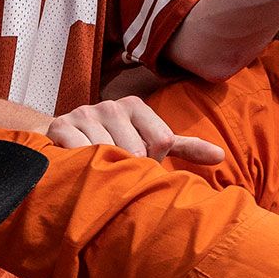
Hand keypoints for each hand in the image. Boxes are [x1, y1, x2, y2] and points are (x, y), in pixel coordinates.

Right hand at [46, 96, 225, 165]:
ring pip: (109, 155)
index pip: (161, 141)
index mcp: (135, 106)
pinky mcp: (61, 126)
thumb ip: (184, 147)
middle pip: (136, 152)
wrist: (57, 141)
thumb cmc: (111, 144)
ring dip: (105, 172)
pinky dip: (84, 167)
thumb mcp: (148, 143)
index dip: (151, 163)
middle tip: (113, 171)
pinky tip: (81, 168)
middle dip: (128, 170)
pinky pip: (82, 154)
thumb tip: (221, 157)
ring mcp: (85, 114)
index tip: (136, 165)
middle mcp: (112, 105)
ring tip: (96, 170)